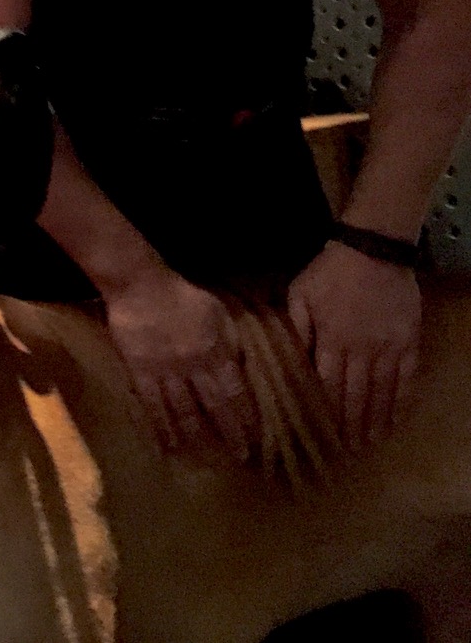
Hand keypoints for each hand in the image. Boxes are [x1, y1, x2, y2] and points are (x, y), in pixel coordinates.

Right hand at [103, 269, 257, 460]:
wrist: (140, 286)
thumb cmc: (183, 297)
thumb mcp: (219, 313)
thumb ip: (232, 342)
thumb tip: (243, 370)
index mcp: (216, 352)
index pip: (236, 392)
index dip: (247, 417)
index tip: (258, 439)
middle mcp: (194, 368)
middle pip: (213, 407)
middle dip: (228, 434)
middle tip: (239, 459)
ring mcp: (165, 373)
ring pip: (184, 411)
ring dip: (196, 438)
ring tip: (206, 460)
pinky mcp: (140, 373)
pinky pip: (151, 406)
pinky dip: (159, 428)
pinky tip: (166, 446)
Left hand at [287, 241, 420, 449]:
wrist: (373, 251)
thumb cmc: (329, 273)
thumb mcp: (299, 296)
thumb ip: (297, 329)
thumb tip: (292, 362)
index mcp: (331, 341)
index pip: (328, 386)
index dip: (327, 413)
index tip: (324, 435)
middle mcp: (361, 351)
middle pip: (356, 396)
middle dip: (351, 426)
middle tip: (348, 451)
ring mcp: (388, 349)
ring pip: (382, 393)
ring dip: (376, 420)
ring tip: (371, 443)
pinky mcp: (409, 343)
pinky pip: (407, 378)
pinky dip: (402, 401)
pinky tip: (397, 418)